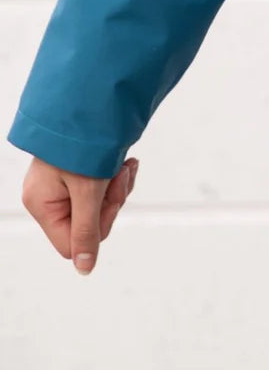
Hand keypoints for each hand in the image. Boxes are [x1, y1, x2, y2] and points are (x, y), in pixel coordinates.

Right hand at [21, 155, 139, 274]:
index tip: (109, 200)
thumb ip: (87, 232)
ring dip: (117, 185)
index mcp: (41, 204)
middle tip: (120, 175)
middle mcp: (49, 196)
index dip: (97, 226)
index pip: (71, 243)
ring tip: (124, 164)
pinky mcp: (77, 171)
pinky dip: (116, 175)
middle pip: (89, 222)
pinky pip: (101, 187)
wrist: (90, 100)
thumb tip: (84, 268)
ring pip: (99, 204)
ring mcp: (62, 183)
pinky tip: (126, 162)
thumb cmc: (82, 143)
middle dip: (111, 200)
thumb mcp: (88, 191)